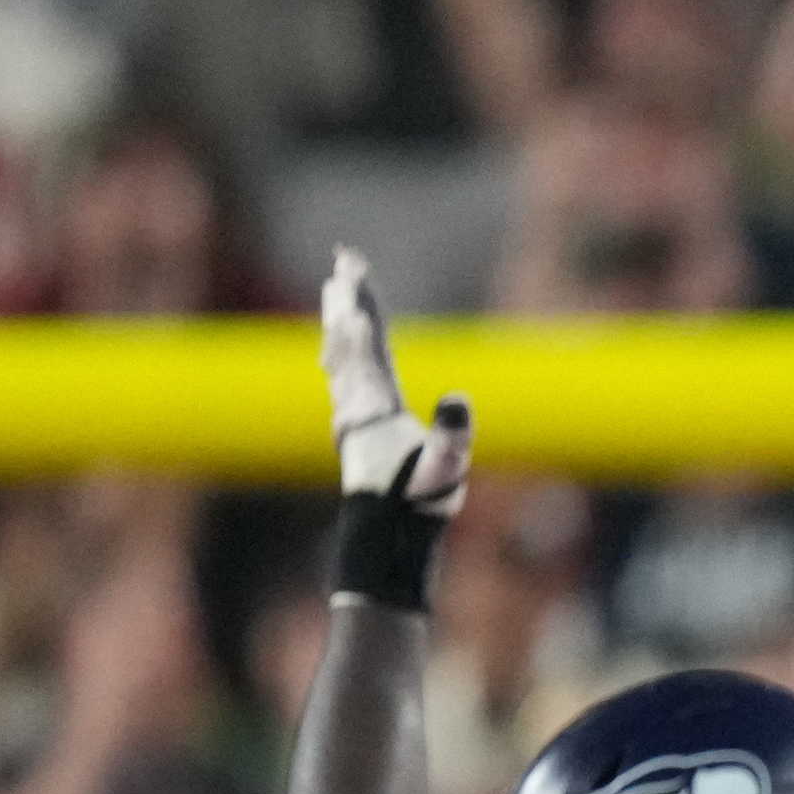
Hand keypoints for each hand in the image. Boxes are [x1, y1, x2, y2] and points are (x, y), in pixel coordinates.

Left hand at [319, 248, 470, 512]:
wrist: (390, 535)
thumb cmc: (420, 502)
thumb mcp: (445, 469)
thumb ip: (452, 436)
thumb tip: (457, 400)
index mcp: (377, 406)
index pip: (368, 346)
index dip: (362, 307)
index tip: (353, 269)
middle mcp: (357, 404)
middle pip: (347, 339)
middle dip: (348, 298)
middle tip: (344, 259)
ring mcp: (353, 415)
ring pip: (340, 355)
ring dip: (340, 319)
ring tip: (336, 289)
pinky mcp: (358, 427)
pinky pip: (344, 375)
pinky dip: (340, 350)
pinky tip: (336, 343)